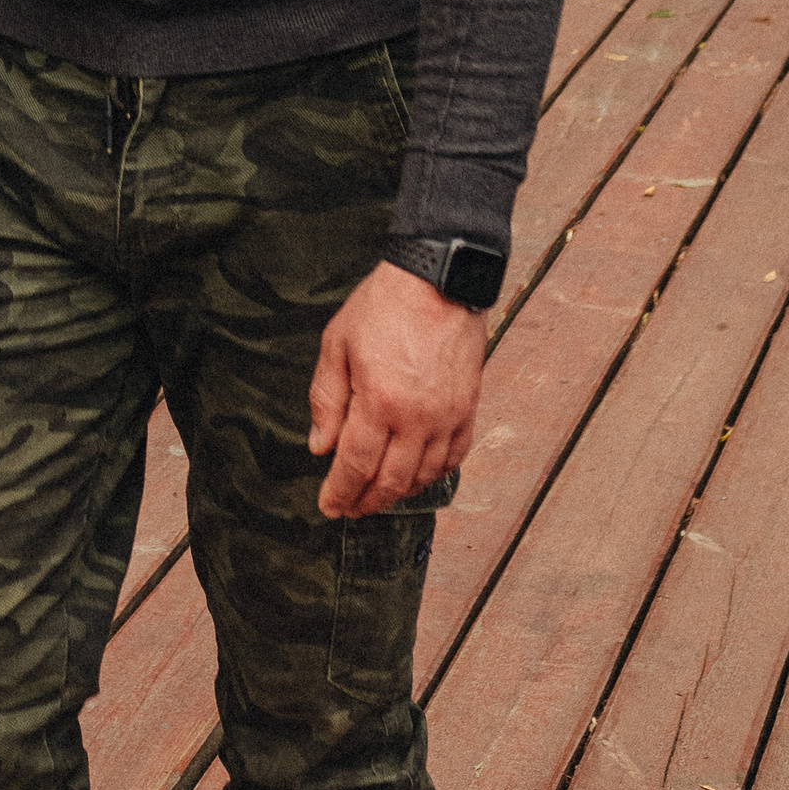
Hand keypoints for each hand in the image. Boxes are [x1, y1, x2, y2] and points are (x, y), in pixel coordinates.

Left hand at [309, 260, 484, 516]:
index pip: (356, 464)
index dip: (340, 492)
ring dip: (398, 493)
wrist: (437, 280)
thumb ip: (327, 398)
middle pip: (390, 480)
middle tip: (350, 509)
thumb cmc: (383, 305)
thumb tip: (320, 445)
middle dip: (366, 501)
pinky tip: (417, 475)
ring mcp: (447, 416)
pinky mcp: (468, 409)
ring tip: (378, 495)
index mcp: (379, 401)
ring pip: (424, 476)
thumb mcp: (338, 343)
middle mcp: (416, 418)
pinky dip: (434, 474)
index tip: (328, 506)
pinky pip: (454, 457)